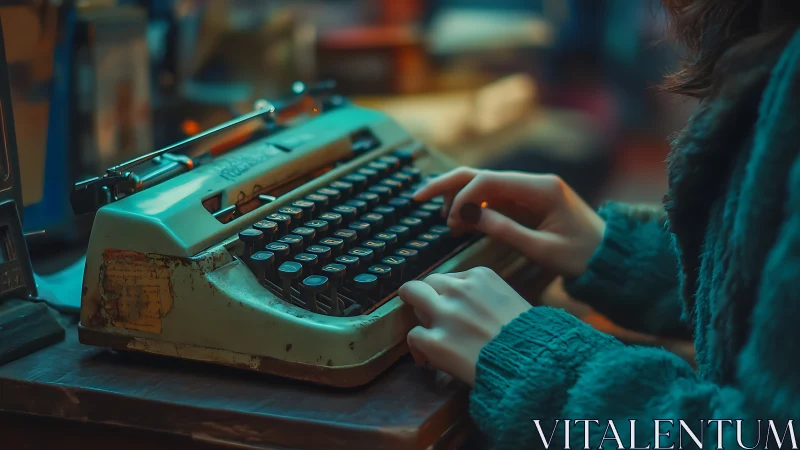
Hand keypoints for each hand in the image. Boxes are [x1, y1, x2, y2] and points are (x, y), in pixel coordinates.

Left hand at [398, 267, 531, 385]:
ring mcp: (445, 314)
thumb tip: (469, 306)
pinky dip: (418, 347)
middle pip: (427, 281)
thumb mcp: (509, 300)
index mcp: (479, 276)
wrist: (531, 364)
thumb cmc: (529, 337)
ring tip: (427, 331)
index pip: (451, 277)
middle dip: (427, 295)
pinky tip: (426, 358)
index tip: (452, 307)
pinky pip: (413, 335)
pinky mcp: (435, 341)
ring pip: (412, 296)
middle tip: (429, 312)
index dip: (449, 293)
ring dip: (418, 313)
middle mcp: (459, 289)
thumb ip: (484, 295)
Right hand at [414, 168, 604, 277]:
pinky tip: (458, 218)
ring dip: (458, 197)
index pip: (488, 181)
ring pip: (484, 185)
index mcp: (540, 188)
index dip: (462, 197)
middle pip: (481, 175)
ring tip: (442, 219)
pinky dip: (472, 206)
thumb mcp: (543, 249)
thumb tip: (468, 217)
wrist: (611, 259)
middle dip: (448, 185)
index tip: (449, 221)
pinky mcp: (528, 202)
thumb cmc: (583, 257)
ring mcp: (530, 191)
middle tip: (418, 197)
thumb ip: (505, 231)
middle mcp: (533, 183)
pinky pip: (493, 198)